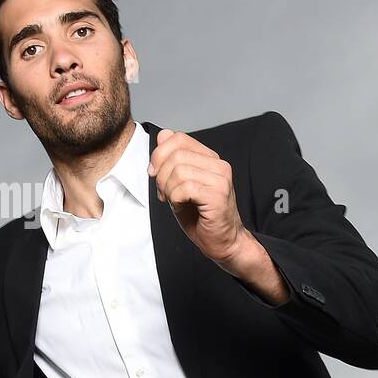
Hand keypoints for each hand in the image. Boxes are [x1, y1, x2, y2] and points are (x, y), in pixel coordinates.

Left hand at [149, 128, 245, 262]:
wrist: (223, 241)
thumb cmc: (202, 216)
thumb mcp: (181, 183)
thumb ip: (173, 159)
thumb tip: (163, 136)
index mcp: (211, 159)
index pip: (178, 138)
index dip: (159, 154)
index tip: (154, 173)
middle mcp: (219, 166)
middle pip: (176, 153)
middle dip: (161, 175)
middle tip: (163, 193)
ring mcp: (221, 180)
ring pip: (179, 171)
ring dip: (168, 189)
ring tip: (173, 201)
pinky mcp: (218, 196)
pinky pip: (185, 188)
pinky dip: (176, 199)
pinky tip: (181, 207)